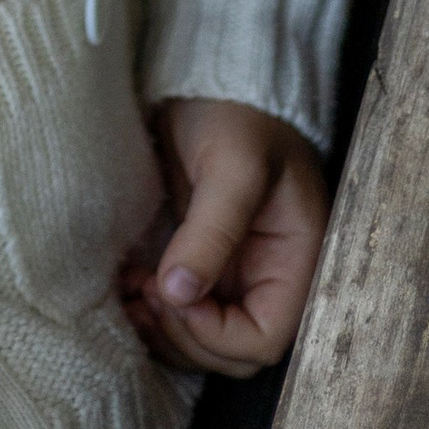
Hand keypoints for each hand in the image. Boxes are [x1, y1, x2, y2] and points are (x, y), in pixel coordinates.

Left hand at [118, 98, 327, 375]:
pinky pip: (183, 311)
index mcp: (297, 262)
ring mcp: (236, 274)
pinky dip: (155, 312)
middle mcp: (269, 278)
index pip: (266, 337)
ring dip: (165, 330)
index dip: (217, 334)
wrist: (214, 77)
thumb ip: (212, 231)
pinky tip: (130, 285)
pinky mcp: (203, 263)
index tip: (174, 294)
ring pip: (205, 341)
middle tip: (146, 290)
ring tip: (132, 292)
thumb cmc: (239, 112)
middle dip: (186, 334)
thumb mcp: (233, 166)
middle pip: (234, 351)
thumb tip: (180, 294)